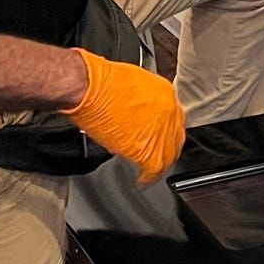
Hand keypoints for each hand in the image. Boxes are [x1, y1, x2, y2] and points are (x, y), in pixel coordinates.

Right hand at [66, 50, 186, 183]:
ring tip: (150, 172)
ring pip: (168, 155)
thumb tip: (138, 114)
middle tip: (157, 156)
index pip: (173, 118)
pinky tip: (143, 181)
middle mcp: (168, 111)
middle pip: (175, 137)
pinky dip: (149, 177)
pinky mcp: (147, 148)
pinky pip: (154, 168)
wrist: (88, 87)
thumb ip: (142, 101)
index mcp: (165, 93)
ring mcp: (160, 131)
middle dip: (166, 148)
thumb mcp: (132, 84)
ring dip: (158, 165)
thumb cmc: (100, 82)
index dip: (165, 131)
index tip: (158, 137)